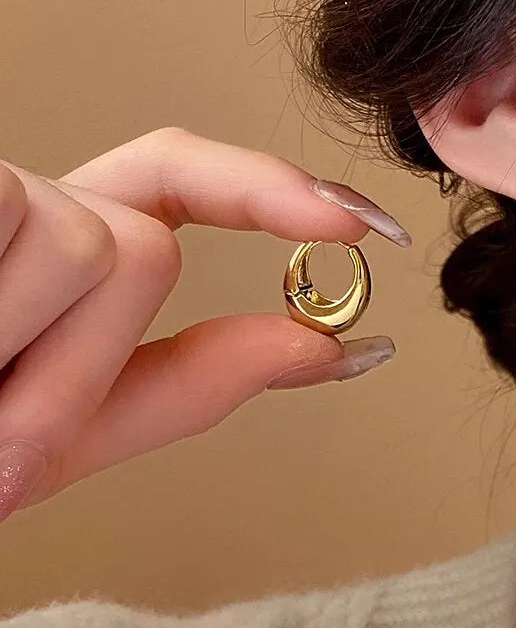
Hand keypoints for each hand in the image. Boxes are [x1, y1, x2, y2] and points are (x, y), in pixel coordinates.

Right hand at [0, 128, 409, 521]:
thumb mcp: (68, 428)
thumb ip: (196, 382)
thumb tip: (332, 347)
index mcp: (56, 249)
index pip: (178, 181)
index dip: (273, 190)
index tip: (366, 222)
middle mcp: (20, 204)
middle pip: (146, 242)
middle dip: (93, 364)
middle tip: (1, 446)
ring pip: (104, 248)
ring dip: (41, 375)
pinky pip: (42, 238)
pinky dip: (4, 340)